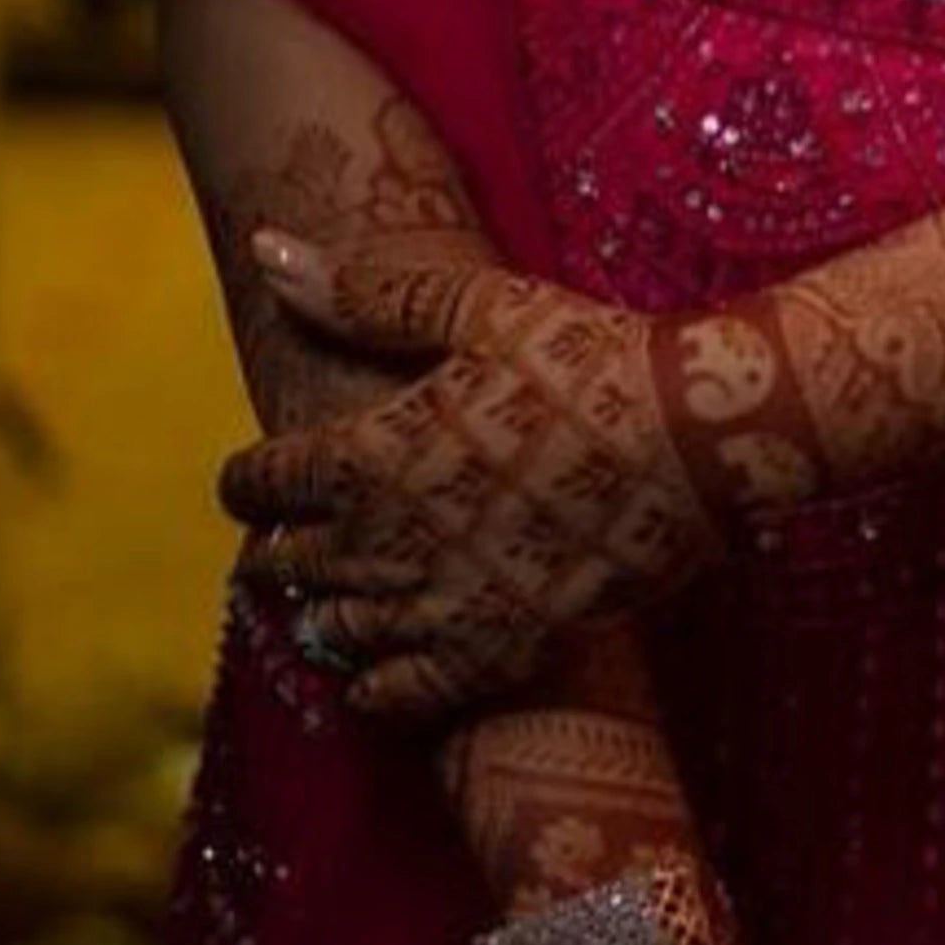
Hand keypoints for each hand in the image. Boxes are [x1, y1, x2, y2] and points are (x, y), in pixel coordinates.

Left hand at [221, 235, 808, 718]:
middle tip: (279, 544)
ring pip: (331, 632)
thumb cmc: (587, 358)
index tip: (257, 480)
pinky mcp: (496, 652)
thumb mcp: (476, 307)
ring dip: (318, 615)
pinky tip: (376, 677)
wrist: (697, 438)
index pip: (258, 485)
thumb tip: (266, 250)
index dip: (248, 482)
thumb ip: (365, 295)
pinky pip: (401, 695)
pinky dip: (374, 689)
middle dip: (272, 552)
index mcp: (366, 453)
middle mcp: (385, 539)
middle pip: (284, 563)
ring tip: (326, 604)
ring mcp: (438, 604)